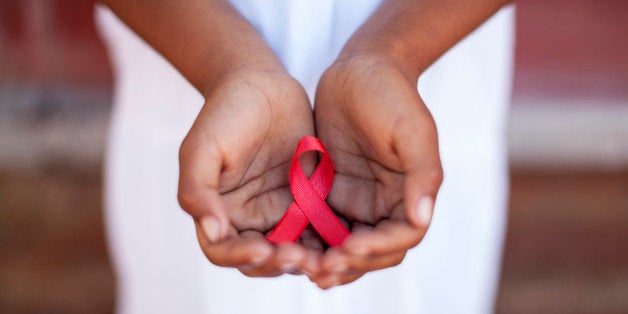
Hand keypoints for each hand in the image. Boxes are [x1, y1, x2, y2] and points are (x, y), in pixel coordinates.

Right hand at [178, 68, 323, 276]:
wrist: (262, 83)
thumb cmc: (224, 112)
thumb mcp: (202, 147)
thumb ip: (198, 189)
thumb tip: (212, 230)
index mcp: (218, 212)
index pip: (224, 250)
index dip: (241, 256)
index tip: (265, 249)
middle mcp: (249, 220)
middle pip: (262, 260)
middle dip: (280, 263)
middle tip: (301, 257)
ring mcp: (281, 212)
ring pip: (294, 252)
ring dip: (308, 260)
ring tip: (326, 257)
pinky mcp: (310, 202)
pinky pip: (321, 229)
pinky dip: (329, 240)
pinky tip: (344, 238)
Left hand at [311, 54, 442, 287]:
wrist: (359, 69)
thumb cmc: (390, 94)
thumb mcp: (412, 128)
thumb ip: (423, 173)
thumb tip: (422, 218)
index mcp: (412, 193)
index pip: (402, 236)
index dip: (378, 248)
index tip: (349, 248)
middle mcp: (387, 204)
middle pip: (375, 251)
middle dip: (351, 263)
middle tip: (321, 269)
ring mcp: (359, 202)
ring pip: (347, 246)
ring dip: (330, 262)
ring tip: (305, 269)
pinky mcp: (331, 195)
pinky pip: (321, 228)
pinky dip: (311, 242)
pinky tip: (291, 248)